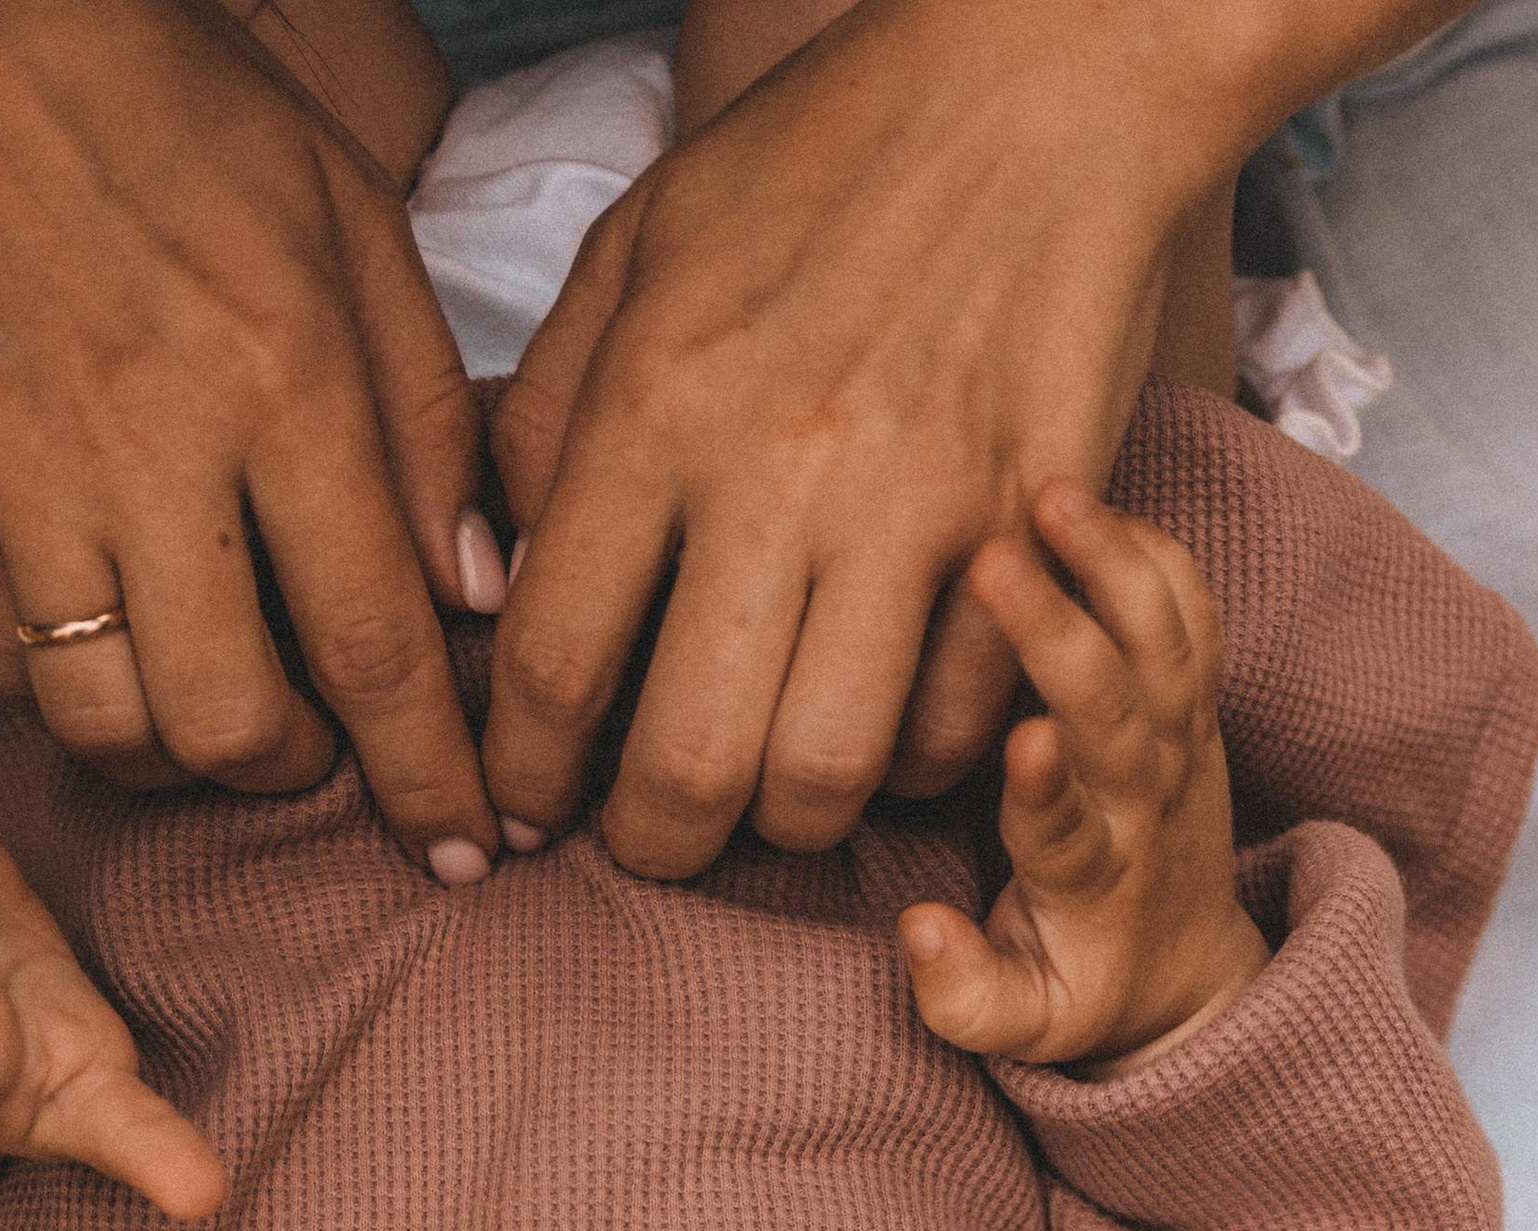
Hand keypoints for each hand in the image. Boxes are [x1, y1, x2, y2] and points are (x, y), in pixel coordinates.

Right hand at [0, 0, 504, 877]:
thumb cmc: (190, 125)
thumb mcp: (358, 234)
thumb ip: (427, 425)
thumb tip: (474, 597)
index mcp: (282, 383)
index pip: (374, 645)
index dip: (429, 776)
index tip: (468, 851)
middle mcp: (151, 451)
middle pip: (232, 722)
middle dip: (298, 768)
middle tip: (321, 735)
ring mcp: (26, 479)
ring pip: (109, 724)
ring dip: (181, 755)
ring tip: (219, 703)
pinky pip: (8, 671)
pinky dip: (75, 699)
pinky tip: (120, 650)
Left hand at [484, 0, 1235, 878]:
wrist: (1040, 82)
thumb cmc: (819, 164)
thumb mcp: (636, 251)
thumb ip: (546, 419)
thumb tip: (497, 591)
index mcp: (659, 403)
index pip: (553, 661)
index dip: (524, 774)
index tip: (525, 806)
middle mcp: (780, 473)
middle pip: (688, 765)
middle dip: (649, 843)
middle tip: (645, 836)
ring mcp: (916, 510)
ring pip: (824, 777)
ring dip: (779, 823)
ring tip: (760, 793)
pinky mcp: (1026, 532)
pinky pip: (955, 731)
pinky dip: (908, 767)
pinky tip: (877, 727)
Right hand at [898, 485, 1266, 1080]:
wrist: (1186, 978)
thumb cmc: (1079, 992)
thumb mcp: (1018, 1027)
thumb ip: (963, 996)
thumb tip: (918, 931)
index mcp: (1089, 886)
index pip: (1069, 832)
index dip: (1049, 791)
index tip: (1022, 737)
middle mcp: (1145, 807)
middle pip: (1120, 714)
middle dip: (1064, 636)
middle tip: (996, 562)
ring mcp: (1183, 749)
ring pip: (1167, 647)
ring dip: (1117, 565)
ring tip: (1053, 493)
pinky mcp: (1198, 708)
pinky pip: (1192, 618)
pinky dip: (1155, 554)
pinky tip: (1097, 502)